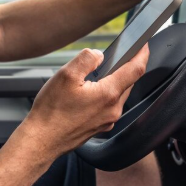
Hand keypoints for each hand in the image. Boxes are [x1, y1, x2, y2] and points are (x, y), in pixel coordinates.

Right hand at [21, 45, 149, 161]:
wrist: (42, 140)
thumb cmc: (51, 111)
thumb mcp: (66, 75)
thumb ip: (86, 59)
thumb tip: (99, 54)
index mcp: (108, 94)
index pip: (136, 69)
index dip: (142, 53)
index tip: (143, 44)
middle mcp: (113, 109)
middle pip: (129, 82)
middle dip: (126, 66)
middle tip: (119, 53)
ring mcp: (107, 120)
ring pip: (119, 94)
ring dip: (115, 81)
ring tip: (100, 72)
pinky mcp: (100, 126)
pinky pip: (109, 105)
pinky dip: (106, 94)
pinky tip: (90, 91)